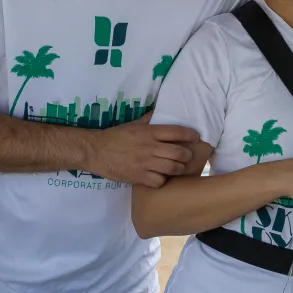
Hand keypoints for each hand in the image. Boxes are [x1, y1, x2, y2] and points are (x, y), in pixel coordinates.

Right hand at [84, 118, 198, 187]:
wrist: (95, 151)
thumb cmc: (115, 136)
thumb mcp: (133, 124)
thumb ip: (149, 119)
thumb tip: (161, 110)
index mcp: (149, 132)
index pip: (177, 132)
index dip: (190, 135)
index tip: (196, 138)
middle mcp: (149, 147)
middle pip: (179, 153)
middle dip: (187, 155)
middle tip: (187, 156)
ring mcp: (144, 163)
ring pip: (172, 168)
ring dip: (179, 169)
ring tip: (178, 168)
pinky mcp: (138, 177)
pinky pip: (159, 181)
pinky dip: (162, 180)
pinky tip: (160, 177)